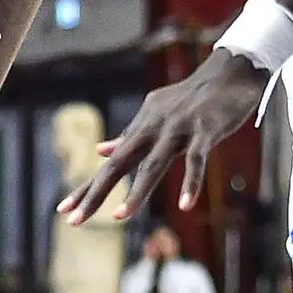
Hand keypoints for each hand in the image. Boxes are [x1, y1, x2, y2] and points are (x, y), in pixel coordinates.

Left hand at [61, 48, 271, 220]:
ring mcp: (179, 128)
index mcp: (142, 126)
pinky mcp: (205, 130)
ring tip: (119, 217)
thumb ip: (131, 134)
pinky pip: (197, 159)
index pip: (110, 162)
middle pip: (120, 163)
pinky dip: (191, 182)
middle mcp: (154, 127)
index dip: (87, 187)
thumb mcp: (155, 115)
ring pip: (154, 163)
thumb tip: (100, 150)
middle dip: (96, 192)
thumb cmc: (191, 99)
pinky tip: (185, 205)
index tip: (63, 209)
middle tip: (73, 220)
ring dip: (137, 191)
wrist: (229, 73)